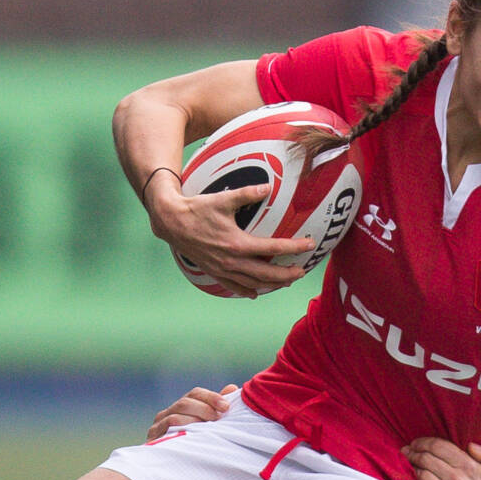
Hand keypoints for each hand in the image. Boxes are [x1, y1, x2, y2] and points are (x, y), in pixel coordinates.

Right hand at [143, 173, 314, 298]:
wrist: (171, 222)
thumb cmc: (198, 209)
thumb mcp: (223, 199)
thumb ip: (247, 193)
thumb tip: (268, 187)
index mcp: (237, 243)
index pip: (273, 248)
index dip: (294, 247)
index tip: (309, 245)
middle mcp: (231, 261)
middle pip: (267, 274)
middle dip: (287, 274)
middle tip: (302, 271)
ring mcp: (222, 269)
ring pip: (253, 283)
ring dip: (272, 284)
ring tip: (286, 281)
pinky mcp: (214, 272)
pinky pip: (234, 286)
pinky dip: (247, 290)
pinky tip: (256, 292)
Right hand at [146, 384, 237, 440]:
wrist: (175, 474)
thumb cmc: (196, 447)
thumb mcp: (209, 426)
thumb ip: (217, 408)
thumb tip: (231, 387)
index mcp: (181, 408)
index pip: (195, 394)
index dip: (211, 397)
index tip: (226, 407)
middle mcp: (167, 414)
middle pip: (185, 403)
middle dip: (205, 409)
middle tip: (219, 418)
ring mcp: (157, 427)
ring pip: (175, 418)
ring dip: (195, 421)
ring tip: (209, 429)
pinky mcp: (153, 441)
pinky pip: (167, 432)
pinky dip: (182, 431)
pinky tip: (195, 437)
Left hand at [404, 439, 480, 479]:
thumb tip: (471, 444)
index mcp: (470, 467)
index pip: (439, 446)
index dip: (424, 442)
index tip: (417, 443)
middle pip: (426, 458)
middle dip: (414, 453)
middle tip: (409, 453)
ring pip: (421, 474)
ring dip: (414, 470)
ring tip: (414, 468)